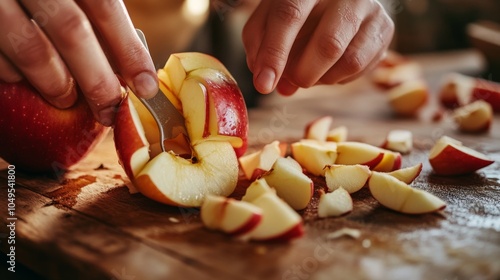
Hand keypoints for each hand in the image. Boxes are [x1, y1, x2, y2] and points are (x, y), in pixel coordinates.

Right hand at [0, 0, 157, 125]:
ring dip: (55, 83)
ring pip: (32, 48)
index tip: (146, 86)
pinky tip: (24, 79)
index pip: (105, 7)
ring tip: (65, 98)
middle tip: (109, 108)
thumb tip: (127, 66)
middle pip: (72, 31)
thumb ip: (91, 14)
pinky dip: (15, 75)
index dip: (129, 50)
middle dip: (97, 79)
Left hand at [242, 0, 394, 94]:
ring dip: (321, 79)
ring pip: (349, 61)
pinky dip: (337, 78)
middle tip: (290, 81)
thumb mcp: (269, 17)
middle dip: (303, 74)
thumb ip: (259, 44)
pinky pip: (361, 68)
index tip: (264, 84)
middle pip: (328, 44)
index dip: (274, 53)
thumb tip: (267, 81)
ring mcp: (370, 9)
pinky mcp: (384, 29)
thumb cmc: (296, 9)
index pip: (290, 15)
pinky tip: (327, 68)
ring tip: (308, 73)